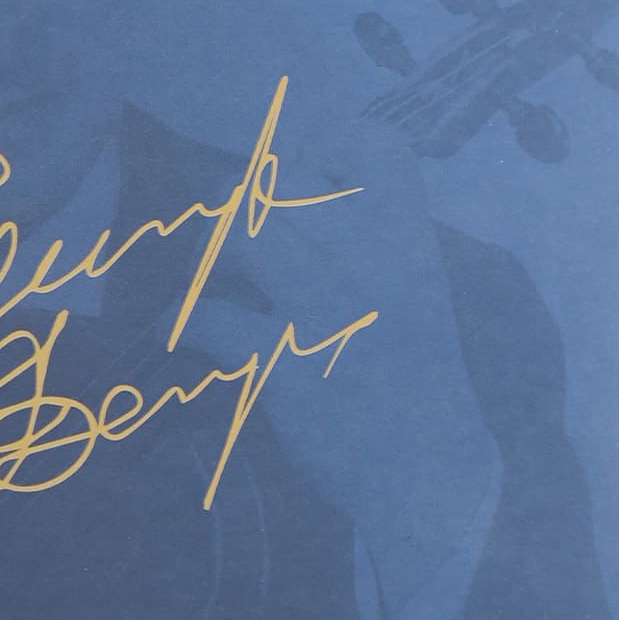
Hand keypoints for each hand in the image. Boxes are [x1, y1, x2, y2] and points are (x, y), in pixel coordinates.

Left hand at [176, 112, 500, 619]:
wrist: (433, 474)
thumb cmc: (415, 375)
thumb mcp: (413, 290)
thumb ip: (366, 238)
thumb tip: (284, 181)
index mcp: (413, 242)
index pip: (372, 145)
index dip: (325, 150)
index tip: (304, 184)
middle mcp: (375, 266)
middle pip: (285, 184)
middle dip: (248, 202)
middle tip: (237, 236)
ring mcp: (331, 314)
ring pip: (246, 236)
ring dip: (212, 249)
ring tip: (208, 272)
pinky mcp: (290, 366)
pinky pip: (211, 320)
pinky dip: (185, 322)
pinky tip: (185, 331)